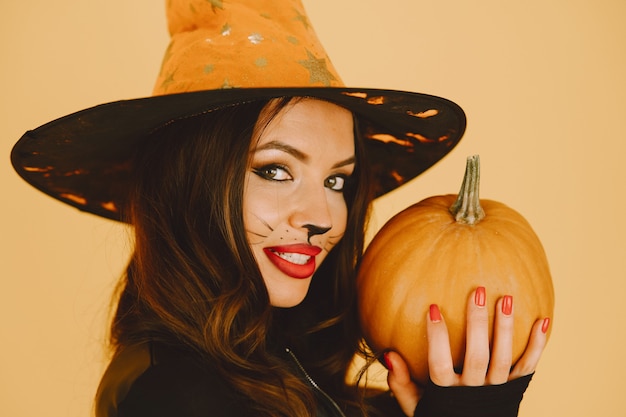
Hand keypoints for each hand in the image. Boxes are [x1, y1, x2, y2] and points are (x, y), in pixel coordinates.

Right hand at [385, 287, 549, 415]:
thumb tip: (389, 354)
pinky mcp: (516, 390)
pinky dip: (537, 346)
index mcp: (447, 395)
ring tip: (506, 299)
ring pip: (502, 358)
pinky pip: (528, 367)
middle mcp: (474, 391)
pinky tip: (543, 321)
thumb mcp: (416, 405)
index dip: (437, 337)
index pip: (440, 363)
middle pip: (477, 356)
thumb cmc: (440, 414)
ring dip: (505, 328)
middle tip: (478, 291)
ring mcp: (497, 391)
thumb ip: (401, 383)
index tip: (432, 308)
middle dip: (477, 323)